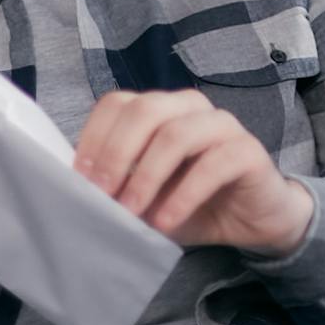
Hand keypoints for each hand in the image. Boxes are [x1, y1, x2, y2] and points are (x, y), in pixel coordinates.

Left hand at [73, 90, 314, 254]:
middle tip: (100, 194)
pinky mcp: (248, 151)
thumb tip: (73, 194)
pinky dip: (183, 195)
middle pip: (145, 110)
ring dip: (146, 176)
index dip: (94, 136)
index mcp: (160, 110)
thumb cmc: (191, 203)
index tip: (78, 178)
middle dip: (116, 153)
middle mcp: (190, 108)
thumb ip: (117, 185)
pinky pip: (213, 164)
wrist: (251, 220)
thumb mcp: (145, 195)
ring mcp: (222, 126)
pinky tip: (167, 221)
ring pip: (176, 134)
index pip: (118, 103)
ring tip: (132, 212)